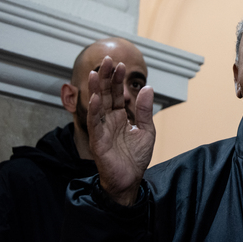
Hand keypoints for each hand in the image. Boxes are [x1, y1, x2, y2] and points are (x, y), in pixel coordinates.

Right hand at [87, 56, 155, 205]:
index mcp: (119, 117)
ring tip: (96, 73)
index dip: (117, 79)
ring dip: (96, 89)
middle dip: (105, 77)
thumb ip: (144, 110)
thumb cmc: (135, 158)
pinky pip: (95, 124)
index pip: (116, 94)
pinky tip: (96, 98)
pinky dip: (94, 111)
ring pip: (97, 105)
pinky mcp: (98, 141)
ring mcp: (101, 130)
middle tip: (107, 60)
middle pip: (105, 94)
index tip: (120, 64)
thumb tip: (147, 88)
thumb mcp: (146, 130)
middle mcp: (108, 120)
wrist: (130, 181)